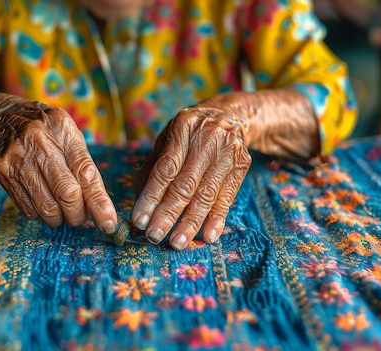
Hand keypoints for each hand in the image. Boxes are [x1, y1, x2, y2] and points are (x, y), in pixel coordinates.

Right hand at [0, 87, 116, 232]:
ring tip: (62, 209)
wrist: (5, 120)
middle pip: (67, 194)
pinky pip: (29, 210)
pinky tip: (44, 201)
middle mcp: (39, 143)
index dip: (99, 202)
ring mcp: (18, 159)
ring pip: (47, 208)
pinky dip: (42, 214)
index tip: (108, 223)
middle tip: (80, 215)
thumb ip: (86, 169)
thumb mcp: (71, 138)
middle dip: (78, 214)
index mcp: (63, 131)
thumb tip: (101, 209)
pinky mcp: (4, 174)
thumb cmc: (49, 133)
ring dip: (60, 218)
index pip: (86, 173)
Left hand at [131, 106, 250, 249]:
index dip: (151, 197)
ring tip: (177, 243)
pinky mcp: (242, 165)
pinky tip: (208, 235)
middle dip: (168, 214)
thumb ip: (153, 167)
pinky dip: (217, 218)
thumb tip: (139, 201)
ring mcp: (228, 151)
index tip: (139, 221)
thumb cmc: (189, 133)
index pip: (165, 169)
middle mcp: (207, 138)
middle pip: (185, 184)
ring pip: (207, 194)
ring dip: (191, 222)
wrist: (230, 116)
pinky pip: (227, 197)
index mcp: (183, 127)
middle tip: (154, 236)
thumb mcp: (168, 138)